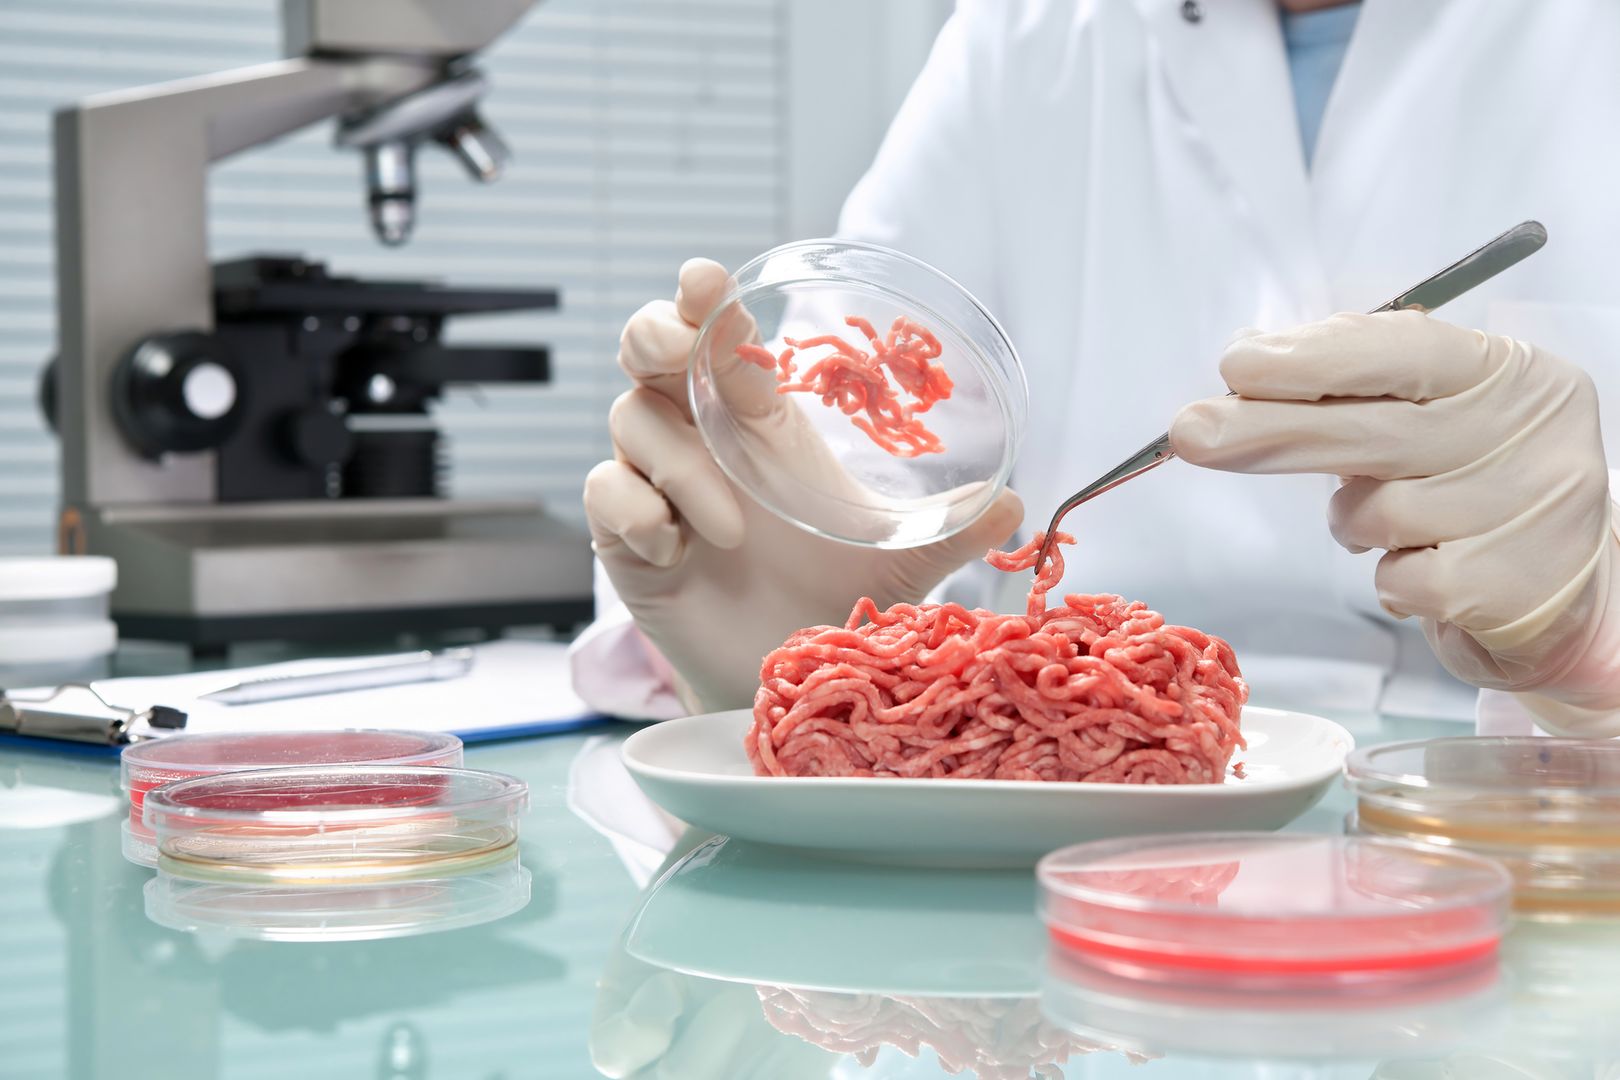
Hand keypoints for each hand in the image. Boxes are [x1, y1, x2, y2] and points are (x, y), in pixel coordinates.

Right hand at [584, 259, 1022, 713]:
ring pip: (628, 424)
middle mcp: (698, 440)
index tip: (707, 281)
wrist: (779, 673)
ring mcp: (655, 486)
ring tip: (728, 529)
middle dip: (655, 339)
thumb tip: (1017, 504)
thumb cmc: (825, 597)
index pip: (716, 335)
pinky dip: (638, 515)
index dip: (702, 298)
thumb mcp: (896, 561)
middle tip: (683, 358)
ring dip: (677, 467)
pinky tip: (676, 552)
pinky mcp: (623, 540)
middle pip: (645, 351)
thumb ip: (948, 531)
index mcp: (757, 423)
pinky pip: (606, 498)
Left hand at [1170, 311, 1619, 727]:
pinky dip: (1392, 578)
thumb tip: (1249, 358)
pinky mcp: (1512, 588)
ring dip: (1354, 522)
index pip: (1405, 351)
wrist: (1564, 595)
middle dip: (1268, 431)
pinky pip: (1397, 580)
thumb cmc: (1473, 488)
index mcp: (1512, 372)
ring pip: (1376, 512)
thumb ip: (1354, 386)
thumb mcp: (1433, 417)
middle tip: (1189, 433)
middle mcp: (1531, 433)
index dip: (1314, 358)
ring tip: (1393, 523)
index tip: (1237, 364)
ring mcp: (1530, 511)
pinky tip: (1427, 568)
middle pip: (1372, 429)